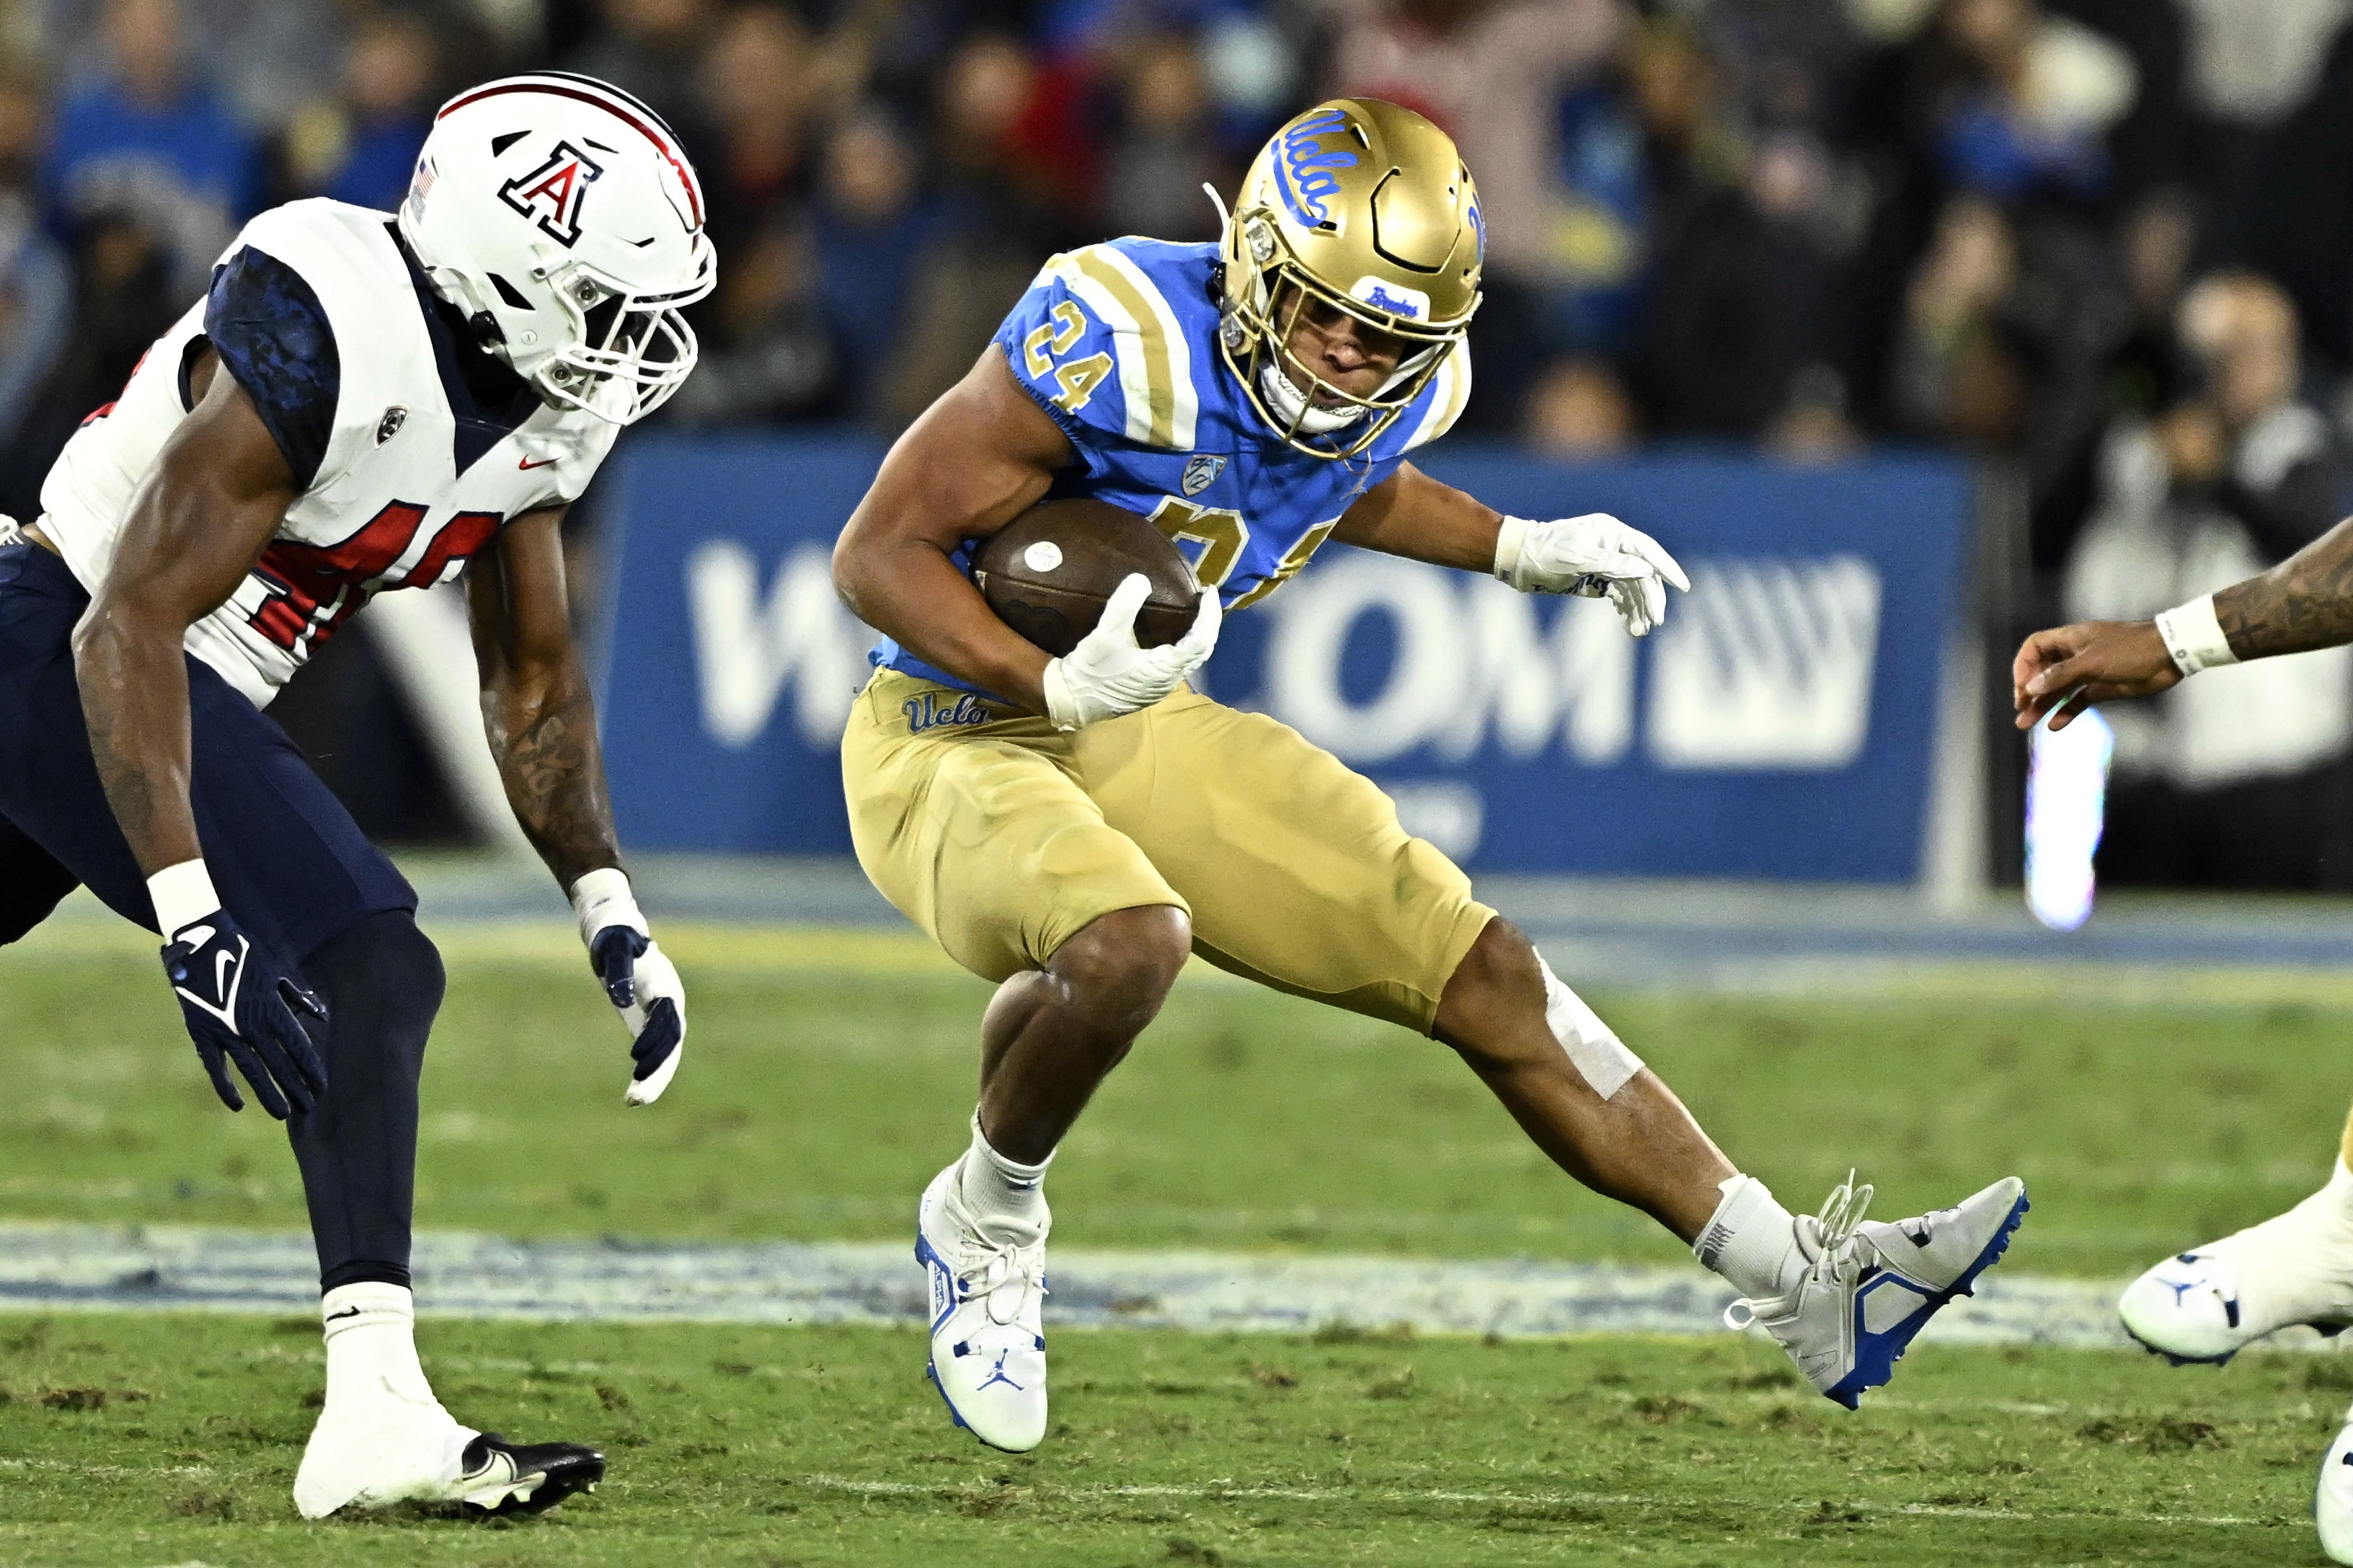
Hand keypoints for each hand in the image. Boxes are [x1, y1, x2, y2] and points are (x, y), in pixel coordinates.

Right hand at [160, 909, 327, 1118]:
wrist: (201, 940)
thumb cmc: (245, 952)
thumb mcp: (278, 970)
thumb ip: (299, 997)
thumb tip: (322, 1016)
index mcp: (272, 1008)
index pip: (298, 1047)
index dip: (312, 1069)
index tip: (323, 1087)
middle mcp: (251, 1024)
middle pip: (280, 1064)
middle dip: (296, 1087)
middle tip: (310, 1108)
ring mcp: (225, 1031)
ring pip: (252, 1070)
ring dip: (269, 1093)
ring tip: (283, 1114)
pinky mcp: (201, 1033)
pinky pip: (215, 1067)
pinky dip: (226, 1086)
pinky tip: (238, 1105)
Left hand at [571, 869, 685, 1105]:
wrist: (616, 933)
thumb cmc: (614, 938)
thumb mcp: (613, 949)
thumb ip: (619, 972)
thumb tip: (620, 999)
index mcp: (666, 986)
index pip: (669, 1021)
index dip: (656, 1041)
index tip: (637, 1059)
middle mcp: (671, 1004)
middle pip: (672, 1045)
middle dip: (658, 1073)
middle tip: (637, 1098)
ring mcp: (663, 1015)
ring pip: (667, 1054)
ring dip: (654, 1079)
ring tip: (633, 1101)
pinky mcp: (649, 1022)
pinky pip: (654, 1053)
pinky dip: (647, 1073)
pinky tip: (632, 1094)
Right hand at [1042, 574, 1220, 728]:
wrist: (1071, 701)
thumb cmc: (1091, 671)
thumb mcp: (1105, 635)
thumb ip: (1124, 606)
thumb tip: (1142, 579)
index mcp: (1166, 668)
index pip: (1202, 639)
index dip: (1210, 614)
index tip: (1209, 591)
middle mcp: (1169, 681)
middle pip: (1202, 651)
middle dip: (1208, 623)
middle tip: (1204, 598)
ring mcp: (1160, 688)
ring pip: (1190, 660)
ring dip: (1196, 636)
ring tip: (1193, 613)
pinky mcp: (1150, 690)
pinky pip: (1178, 665)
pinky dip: (1183, 647)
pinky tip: (1172, 635)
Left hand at [1494, 513, 1690, 635]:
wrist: (1518, 559)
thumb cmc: (1545, 553)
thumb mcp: (1577, 558)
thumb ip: (1612, 564)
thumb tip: (1645, 571)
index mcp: (1612, 533)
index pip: (1647, 551)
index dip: (1667, 568)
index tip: (1683, 586)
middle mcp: (1613, 546)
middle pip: (1642, 573)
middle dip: (1650, 598)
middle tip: (1656, 621)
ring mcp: (1606, 563)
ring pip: (1632, 587)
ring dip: (1638, 608)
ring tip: (1641, 631)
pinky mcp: (1597, 579)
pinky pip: (1619, 594)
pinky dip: (1626, 610)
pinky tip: (1632, 627)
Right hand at [2012, 619, 2180, 729]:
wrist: (2171, 654)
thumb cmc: (2130, 650)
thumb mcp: (2091, 661)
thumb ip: (2060, 675)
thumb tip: (2030, 688)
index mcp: (2071, 639)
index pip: (2035, 648)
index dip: (2023, 666)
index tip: (2022, 687)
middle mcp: (2076, 654)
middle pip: (2043, 671)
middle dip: (2028, 691)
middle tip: (2020, 710)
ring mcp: (2089, 671)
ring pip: (2058, 689)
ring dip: (2042, 705)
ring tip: (2025, 724)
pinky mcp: (2103, 687)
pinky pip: (2078, 700)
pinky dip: (2066, 711)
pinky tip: (2055, 725)